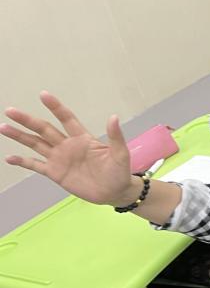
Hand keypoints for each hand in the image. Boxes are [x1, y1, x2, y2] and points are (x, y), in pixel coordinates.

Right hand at [1, 92, 133, 204]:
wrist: (115, 192)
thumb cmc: (119, 171)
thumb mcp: (120, 154)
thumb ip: (115, 137)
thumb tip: (114, 117)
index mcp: (82, 138)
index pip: (66, 118)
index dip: (56, 107)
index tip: (43, 95)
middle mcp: (67, 145)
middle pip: (44, 129)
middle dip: (28, 120)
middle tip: (10, 111)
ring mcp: (59, 159)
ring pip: (36, 144)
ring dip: (20, 136)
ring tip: (3, 127)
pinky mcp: (55, 173)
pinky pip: (36, 165)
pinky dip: (23, 162)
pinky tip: (9, 158)